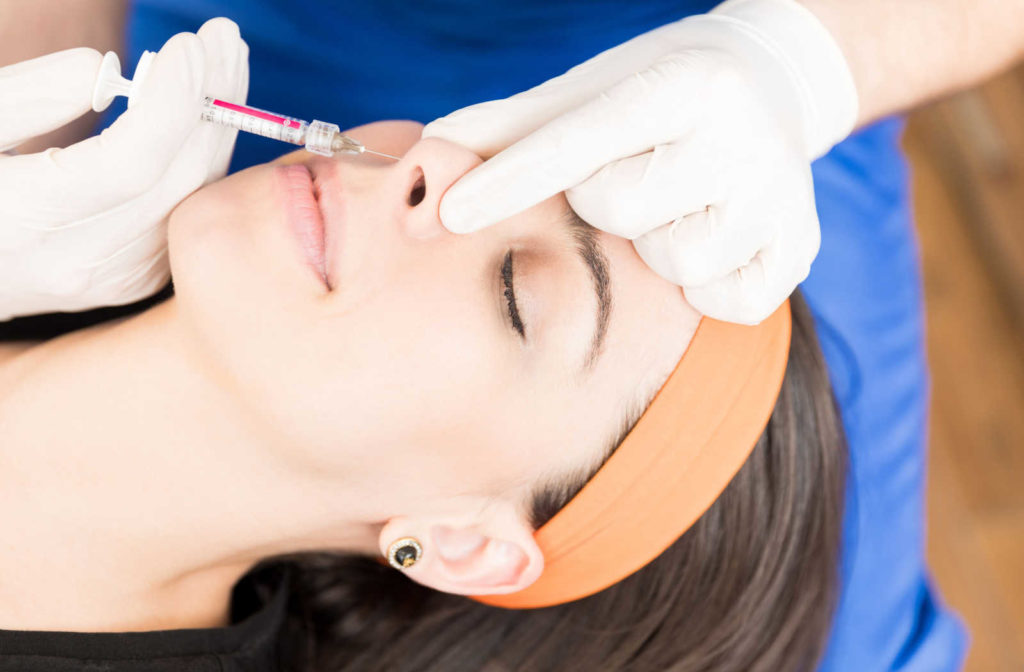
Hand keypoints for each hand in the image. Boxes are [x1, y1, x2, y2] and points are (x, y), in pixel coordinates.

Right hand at [0, 17, 247, 320]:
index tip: (190, 46)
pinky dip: (205, 158)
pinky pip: (186, 212)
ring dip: (216, 126)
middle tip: (223, 38)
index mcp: (21, 221)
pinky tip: (208, 113)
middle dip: (207, 101)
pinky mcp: (131, 279)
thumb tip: (104, 71)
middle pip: (174, 180)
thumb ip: (26, 98)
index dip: (170, 104)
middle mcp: (75, 261)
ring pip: (192, 197)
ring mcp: (110, 277)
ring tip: (225, 63)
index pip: (127, 165)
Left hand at [423, 0, 856, 323]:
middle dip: (603, 203)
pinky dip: (703, 285)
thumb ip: (515, 122)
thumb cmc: (661, 91)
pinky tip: (708, 236)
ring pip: (673, 262)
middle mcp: (743, 135)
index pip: (579, 145)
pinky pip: (724, 302)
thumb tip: (434, 147)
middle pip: (620, 211)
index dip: (509, 183)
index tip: (450, 214)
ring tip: (673, 204)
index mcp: (683, 84)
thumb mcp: (592, 88)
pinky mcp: (800, 248)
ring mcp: (781, 197)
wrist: (774, 83)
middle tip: (632, 174)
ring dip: (654, 244)